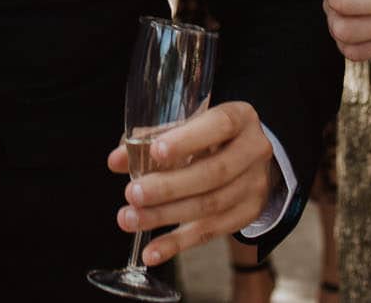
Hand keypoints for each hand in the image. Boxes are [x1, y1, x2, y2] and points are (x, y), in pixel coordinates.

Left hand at [107, 101, 277, 266]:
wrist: (251, 158)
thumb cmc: (212, 135)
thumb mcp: (190, 125)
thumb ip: (153, 138)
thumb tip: (116, 160)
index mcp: (240, 118)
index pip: (219, 126)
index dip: (187, 140)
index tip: (155, 151)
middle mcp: (253, 151)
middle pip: (213, 173)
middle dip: (169, 187)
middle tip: (133, 193)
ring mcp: (254, 186)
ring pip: (210, 207)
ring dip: (165, 216)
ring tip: (131, 219)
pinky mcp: (246, 215)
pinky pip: (209, 233)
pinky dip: (176, 244)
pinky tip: (151, 252)